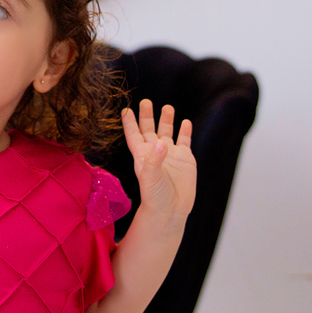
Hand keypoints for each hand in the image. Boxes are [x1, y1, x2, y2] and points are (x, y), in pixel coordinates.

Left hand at [123, 99, 195, 221]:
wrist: (171, 211)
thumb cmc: (155, 197)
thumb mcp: (151, 178)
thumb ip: (154, 160)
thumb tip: (162, 142)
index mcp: (142, 155)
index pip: (134, 135)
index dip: (129, 123)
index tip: (126, 110)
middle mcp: (155, 152)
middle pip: (149, 129)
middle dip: (147, 116)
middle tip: (146, 101)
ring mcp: (171, 155)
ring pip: (167, 132)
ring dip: (167, 120)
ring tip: (167, 107)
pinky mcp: (185, 159)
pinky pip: (185, 141)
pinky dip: (185, 131)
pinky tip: (185, 122)